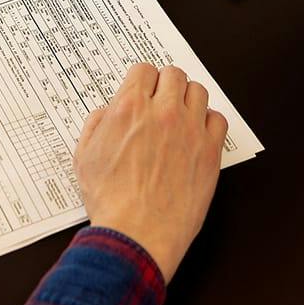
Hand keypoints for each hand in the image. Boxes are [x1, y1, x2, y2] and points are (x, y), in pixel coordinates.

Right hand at [75, 63, 226, 282]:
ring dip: (188, 99)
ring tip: (181, 115)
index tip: (143, 90)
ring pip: (198, 91)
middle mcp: (162, 113)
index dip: (142, 80)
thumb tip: (108, 112)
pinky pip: (218, 120)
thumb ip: (96, 124)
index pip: (144, 70)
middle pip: (174, 74)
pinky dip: (209, 122)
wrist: (136, 234)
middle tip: (162, 100)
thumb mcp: (85, 156)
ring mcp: (189, 131)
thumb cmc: (111, 201)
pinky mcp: (209, 152)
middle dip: (165, 84)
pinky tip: (198, 134)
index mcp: (130, 108)